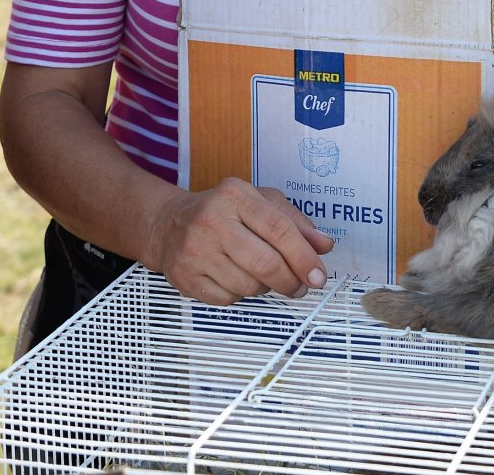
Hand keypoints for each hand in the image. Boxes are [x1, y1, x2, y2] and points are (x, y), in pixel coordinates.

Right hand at [145, 178, 333, 304]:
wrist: (169, 223)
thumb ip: (295, 222)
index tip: (318, 276)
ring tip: (263, 276)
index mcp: (235, 195)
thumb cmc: (223, 212)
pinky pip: (228, 298)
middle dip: (290, 281)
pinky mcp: (184, 276)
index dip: (304, 257)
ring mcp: (195, 250)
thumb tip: (324, 245)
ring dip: (265, 287)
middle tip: (300, 286)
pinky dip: (240, 294)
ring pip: (249, 285)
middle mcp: (212, 220)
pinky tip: (236, 278)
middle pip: (266, 263)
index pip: (279, 229)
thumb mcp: (261, 203)